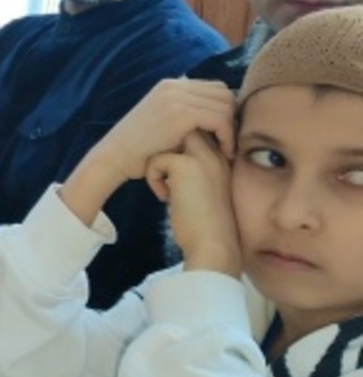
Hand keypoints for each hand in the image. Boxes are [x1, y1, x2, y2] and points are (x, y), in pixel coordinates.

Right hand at [85, 79, 235, 182]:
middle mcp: (174, 86)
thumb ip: (183, 114)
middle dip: (232, 117)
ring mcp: (176, 97)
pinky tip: (224, 152)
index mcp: (170, 86)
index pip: (215, 88)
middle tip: (229, 142)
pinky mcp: (180, 113)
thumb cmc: (138, 149)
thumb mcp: (161, 123)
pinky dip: (228, 137)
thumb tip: (211, 118)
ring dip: (232, 129)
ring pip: (226, 105)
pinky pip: (220, 119)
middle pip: (224, 93)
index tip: (225, 135)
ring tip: (227, 150)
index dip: (226, 111)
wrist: (114, 157)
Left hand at [146, 131, 240, 275]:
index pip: (200, 136)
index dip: (181, 148)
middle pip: (185, 133)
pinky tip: (165, 197)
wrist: (214, 243)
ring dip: (160, 165)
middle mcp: (216, 155)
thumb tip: (171, 163)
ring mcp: (203, 158)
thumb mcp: (204, 192)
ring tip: (167, 189)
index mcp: (223, 160)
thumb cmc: (206, 224)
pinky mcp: (186, 165)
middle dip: (168, 150)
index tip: (173, 171)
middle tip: (163, 174)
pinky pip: (157, 160)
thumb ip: (195, 174)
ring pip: (169, 142)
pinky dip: (154, 177)